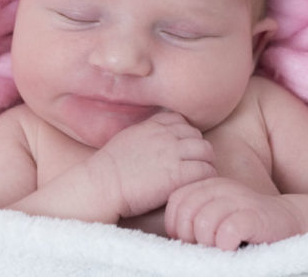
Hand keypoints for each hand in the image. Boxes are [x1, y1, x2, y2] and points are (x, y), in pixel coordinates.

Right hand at [88, 111, 215, 217]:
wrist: (102, 185)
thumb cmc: (108, 169)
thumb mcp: (127, 139)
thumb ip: (145, 134)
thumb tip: (151, 137)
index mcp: (152, 126)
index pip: (181, 121)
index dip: (184, 135)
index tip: (181, 150)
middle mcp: (165, 136)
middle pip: (197, 135)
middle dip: (198, 149)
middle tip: (194, 165)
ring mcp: (173, 153)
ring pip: (206, 151)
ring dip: (205, 163)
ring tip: (198, 176)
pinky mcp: (178, 174)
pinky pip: (206, 171)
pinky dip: (205, 178)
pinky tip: (195, 186)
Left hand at [165, 177, 301, 249]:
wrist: (288, 219)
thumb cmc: (246, 222)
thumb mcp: (217, 211)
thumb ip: (196, 214)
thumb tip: (174, 236)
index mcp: (209, 185)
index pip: (176, 201)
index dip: (175, 224)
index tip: (188, 240)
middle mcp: (222, 188)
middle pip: (187, 214)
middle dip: (190, 236)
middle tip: (204, 246)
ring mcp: (239, 200)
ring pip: (203, 223)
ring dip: (208, 242)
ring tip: (219, 247)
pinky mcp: (255, 217)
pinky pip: (227, 231)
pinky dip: (225, 244)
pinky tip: (232, 248)